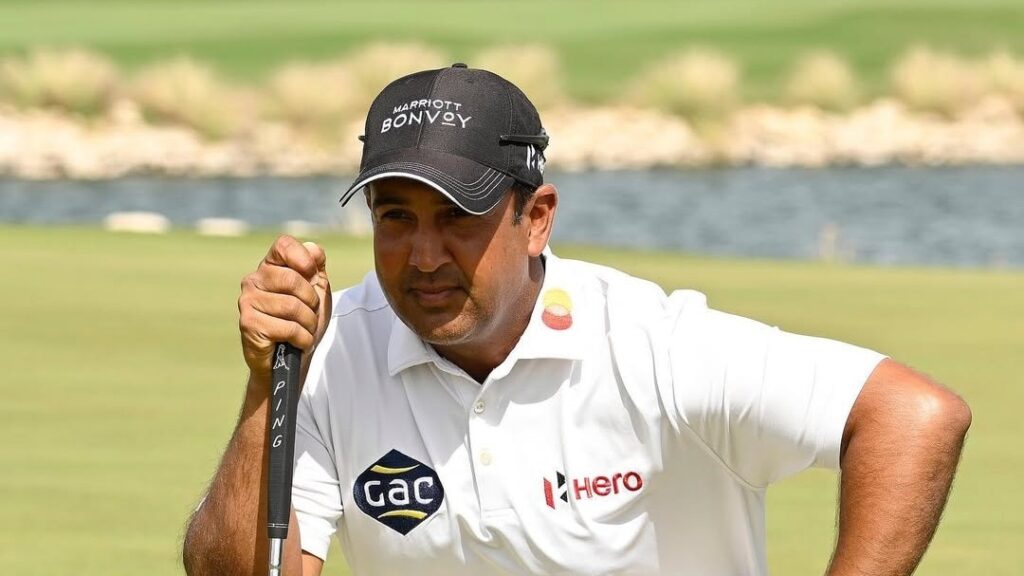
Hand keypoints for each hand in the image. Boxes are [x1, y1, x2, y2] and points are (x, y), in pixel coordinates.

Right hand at [238, 235, 332, 383]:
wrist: (290, 360)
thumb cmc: (302, 322)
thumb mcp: (317, 292)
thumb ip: (316, 267)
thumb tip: (313, 249)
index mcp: (270, 267)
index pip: (283, 245)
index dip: (303, 258)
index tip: (312, 276)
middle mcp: (254, 280)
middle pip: (293, 279)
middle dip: (312, 302)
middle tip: (309, 315)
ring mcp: (248, 301)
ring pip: (292, 306)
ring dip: (308, 324)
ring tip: (304, 330)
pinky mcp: (248, 324)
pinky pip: (288, 327)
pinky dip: (302, 338)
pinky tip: (297, 342)